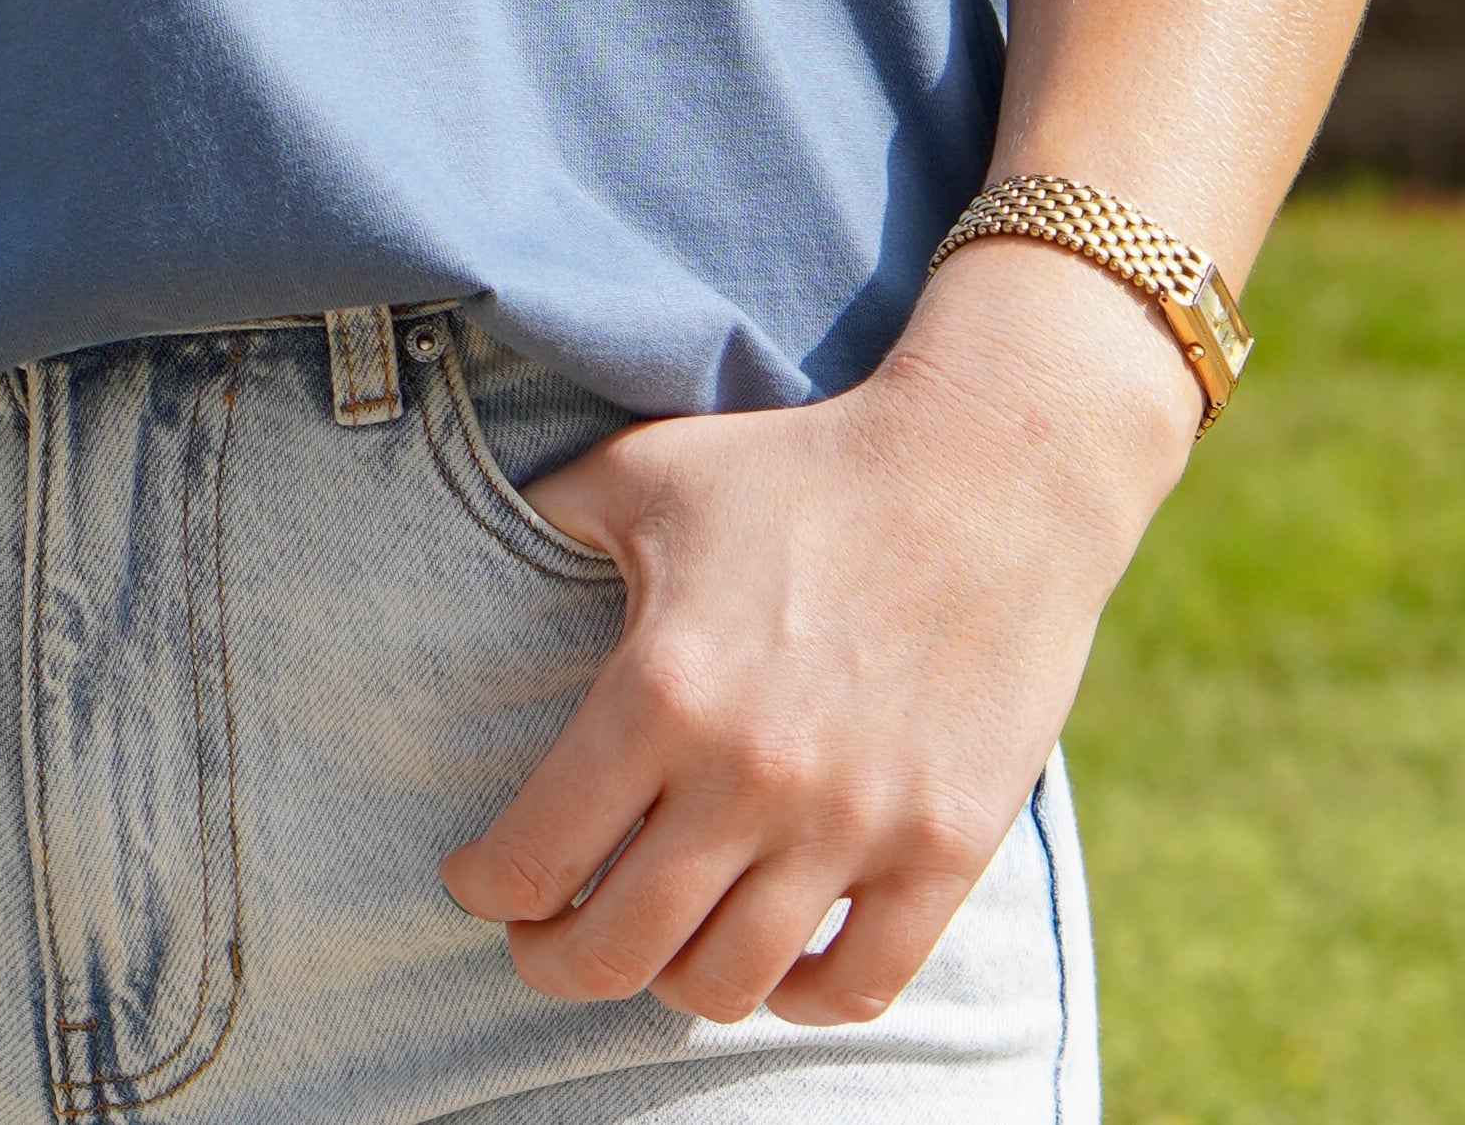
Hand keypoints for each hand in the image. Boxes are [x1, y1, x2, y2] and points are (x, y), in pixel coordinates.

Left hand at [440, 247, 1198, 1027]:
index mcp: (663, 688)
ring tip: (654, 944)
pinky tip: (772, 965)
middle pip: (619, 948)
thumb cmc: (802, 464)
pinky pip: (855, 986)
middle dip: (556, 962)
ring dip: (670, 982)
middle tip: (543, 942)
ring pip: (728, 983)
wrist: (989, 469)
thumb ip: (549, 511)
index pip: (537, 855)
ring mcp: (854, 823)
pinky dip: (799, 999)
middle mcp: (751, 775)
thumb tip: (476, 532)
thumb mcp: (650, 468)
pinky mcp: (943, 848)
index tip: (480, 881)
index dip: (489, 887)